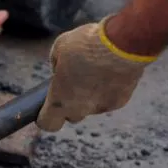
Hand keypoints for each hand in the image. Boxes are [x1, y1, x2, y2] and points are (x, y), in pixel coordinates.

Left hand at [36, 17, 156, 131]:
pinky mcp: (119, 102)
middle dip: (71, 102)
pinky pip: (108, 99)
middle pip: (72, 115)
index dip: (46, 116)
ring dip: (91, 95)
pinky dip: (108, 89)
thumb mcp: (60, 47)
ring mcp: (101, 108)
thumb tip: (60, 69)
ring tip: (95, 71)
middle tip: (73, 81)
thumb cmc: (86, 45)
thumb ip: (56, 64)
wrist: (122, 44)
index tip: (47, 106)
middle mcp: (80, 109)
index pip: (48, 123)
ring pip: (91, 107)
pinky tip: (110, 71)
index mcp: (60, 100)